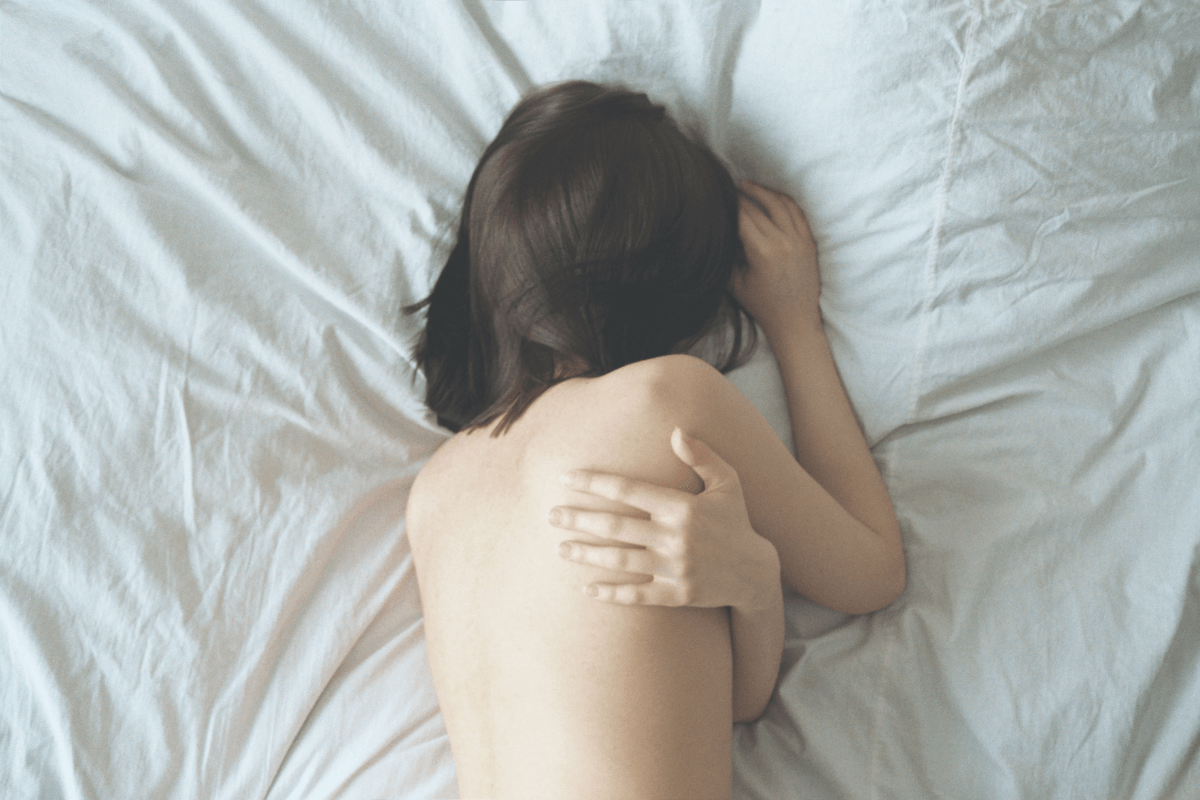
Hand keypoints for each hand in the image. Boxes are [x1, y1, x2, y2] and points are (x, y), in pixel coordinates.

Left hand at [548, 428, 779, 610]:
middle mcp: (677, 538)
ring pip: (621, 560)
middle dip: (579, 520)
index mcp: (684, 507)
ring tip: (561, 548)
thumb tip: (675, 430)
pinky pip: (637, 596)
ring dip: (587, 555)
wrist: (755, 572)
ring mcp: (676, 569)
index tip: (566, 478)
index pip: (629, 490)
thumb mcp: (728, 482)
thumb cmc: (734, 520)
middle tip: (550, 515)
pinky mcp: (676, 595)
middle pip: (616, 526)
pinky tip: (587, 589)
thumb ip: (702, 455)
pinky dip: (611, 594)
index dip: (595, 483)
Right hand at [733, 180, 820, 331]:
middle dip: (741, 196)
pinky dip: (783, 200)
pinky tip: (771, 196)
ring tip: (748, 185)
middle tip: (728, 188)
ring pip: (780, 203)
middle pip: (758, 207)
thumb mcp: (735, 284)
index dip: (729, 203)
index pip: (742, 216)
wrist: (795, 320)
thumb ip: (726, 256)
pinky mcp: (809, 241)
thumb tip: (717, 232)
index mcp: (762, 252)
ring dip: (763, 191)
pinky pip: (796, 212)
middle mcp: (783, 241)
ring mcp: (799, 240)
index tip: (718, 196)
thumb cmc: (762, 305)